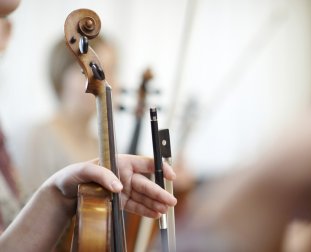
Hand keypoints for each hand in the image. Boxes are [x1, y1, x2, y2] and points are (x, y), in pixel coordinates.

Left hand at [46, 154, 176, 217]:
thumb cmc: (72, 176)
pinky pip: (135, 206)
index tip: (170, 175)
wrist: (63, 193)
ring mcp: (123, 190)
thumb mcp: (83, 171)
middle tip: (171, 200)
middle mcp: (124, 175)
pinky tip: (155, 214)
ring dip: (155, 203)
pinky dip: (146, 211)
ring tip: (165, 210)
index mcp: (120, 162)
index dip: (160, 167)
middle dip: (160, 192)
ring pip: (143, 196)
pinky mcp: (119, 202)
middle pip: (147, 183)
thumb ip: (101, 174)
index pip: (145, 163)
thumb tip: (118, 186)